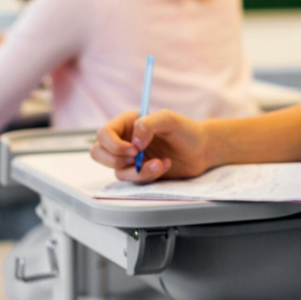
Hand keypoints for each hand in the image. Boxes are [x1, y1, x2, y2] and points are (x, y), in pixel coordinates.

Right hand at [89, 109, 212, 182]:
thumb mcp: (169, 119)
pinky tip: (164, 165)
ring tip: (161, 163)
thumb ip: (149, 124)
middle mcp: (125, 140)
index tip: (134, 149)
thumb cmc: (186, 130)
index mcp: (127, 123)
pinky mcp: (139, 173)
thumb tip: (134, 142)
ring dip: (138, 171)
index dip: (113, 144)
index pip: (103, 134)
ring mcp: (130, 159)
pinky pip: (133, 180)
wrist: (201, 150)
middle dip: (116, 160)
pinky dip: (148, 175)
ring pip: (116, 171)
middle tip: (137, 157)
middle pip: (98, 153)